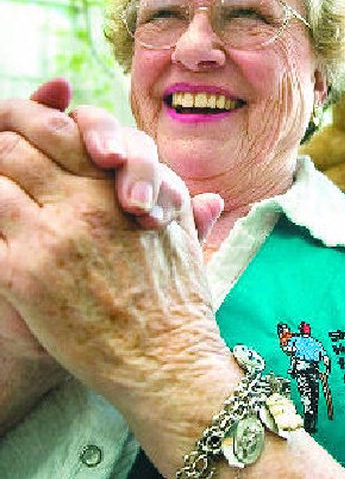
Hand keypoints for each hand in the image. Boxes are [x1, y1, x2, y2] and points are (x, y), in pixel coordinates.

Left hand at [0, 105, 232, 469]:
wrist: (163, 361)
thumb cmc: (176, 302)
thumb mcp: (182, 233)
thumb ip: (173, 197)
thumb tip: (190, 190)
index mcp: (124, 182)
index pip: (65, 126)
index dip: (32, 117)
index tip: (17, 124)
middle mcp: (88, 198)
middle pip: (22, 141)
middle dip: (1, 135)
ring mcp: (54, 232)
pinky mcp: (25, 272)